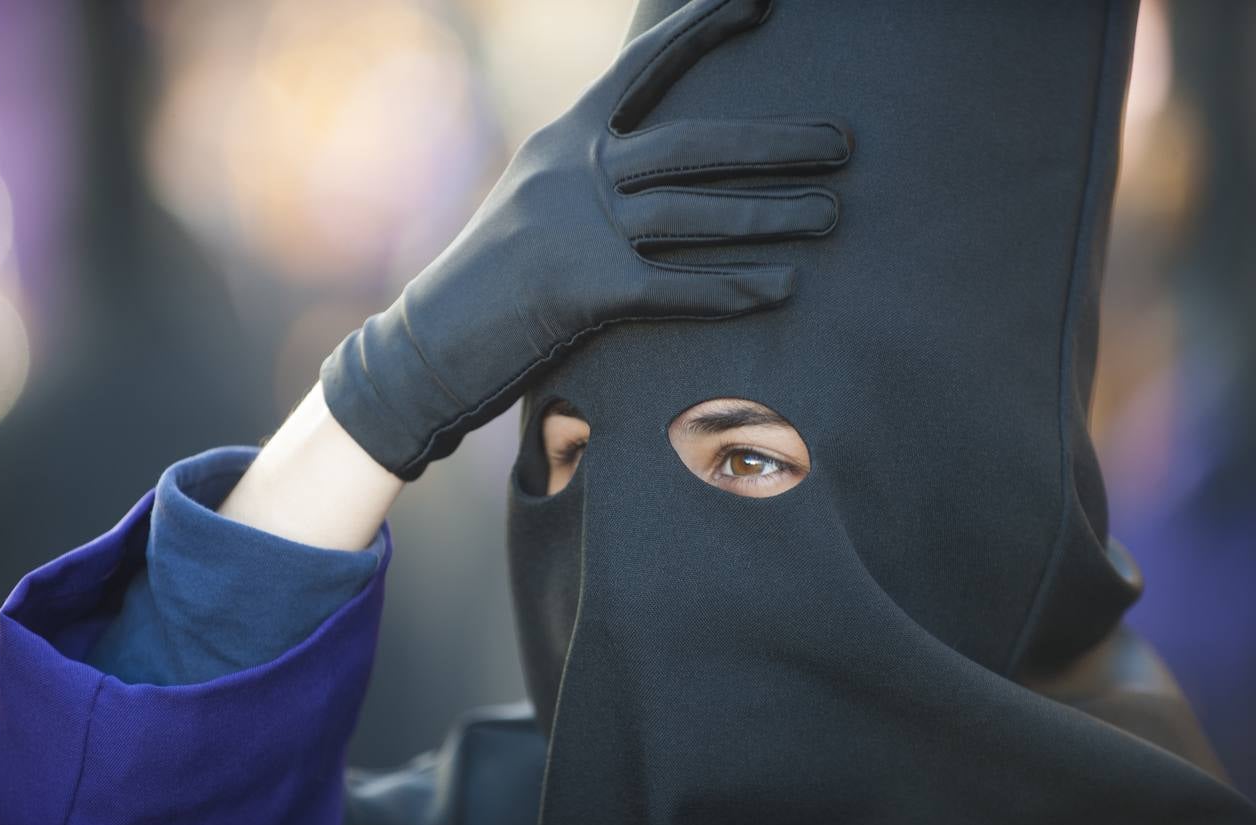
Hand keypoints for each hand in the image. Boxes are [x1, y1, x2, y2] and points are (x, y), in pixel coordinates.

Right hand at [321, 0, 850, 479]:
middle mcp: (574, 171)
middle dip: (776, 143)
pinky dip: (732, 287)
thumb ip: (594, 175)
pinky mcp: (584, 288)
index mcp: (566, 139)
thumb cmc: (491, 279)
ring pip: (696, 211)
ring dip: (773, 214)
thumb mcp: (538, 202)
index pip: (642, 66)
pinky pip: (676, 285)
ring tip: (833, 214)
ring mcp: (578, 227)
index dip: (702, 28)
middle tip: (844, 145)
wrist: (429, 343)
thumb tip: (658, 166)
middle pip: (694, 143)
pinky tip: (783, 289)